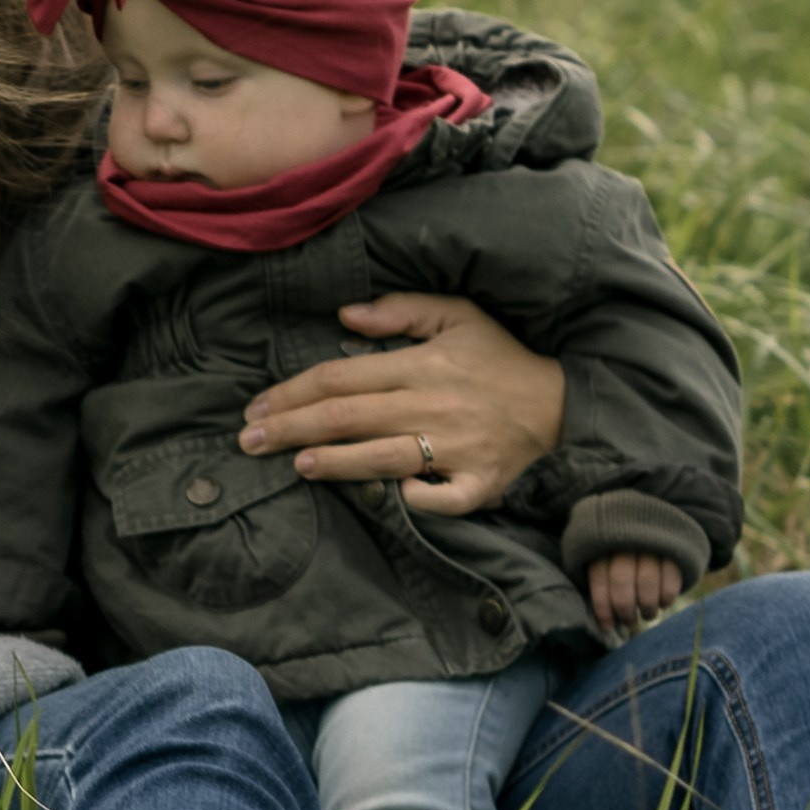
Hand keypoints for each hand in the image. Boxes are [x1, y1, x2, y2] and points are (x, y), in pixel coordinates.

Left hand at [239, 293, 565, 515]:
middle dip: (291, 428)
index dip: (293, 392)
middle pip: (347, 418)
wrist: (561, 403)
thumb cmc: (498, 358)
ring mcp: (457, 448)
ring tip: (295, 465)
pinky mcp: (480, 483)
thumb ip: (401, 310)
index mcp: (422, 364)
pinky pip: (440, 499)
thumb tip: (343, 315)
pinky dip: (414, 500)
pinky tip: (386, 499)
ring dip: (334, 463)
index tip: (257, 407)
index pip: (341, 378)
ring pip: (382, 458)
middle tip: (248, 441)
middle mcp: (433, 405)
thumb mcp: (457, 315)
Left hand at [584, 549, 683, 638]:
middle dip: (625, 609)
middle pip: (621, 580)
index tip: (607, 627)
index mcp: (603, 545)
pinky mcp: (674, 551)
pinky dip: (666, 598)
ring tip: (648, 614)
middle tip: (630, 622)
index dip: (602, 607)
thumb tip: (606, 624)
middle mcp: (626, 542)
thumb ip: (605, 585)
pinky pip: (671, 580)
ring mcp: (651, 544)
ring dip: (647, 607)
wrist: (656, 531)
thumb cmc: (625, 557)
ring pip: (647, 581)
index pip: (599, 577)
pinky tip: (663, 603)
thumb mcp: (607, 562)